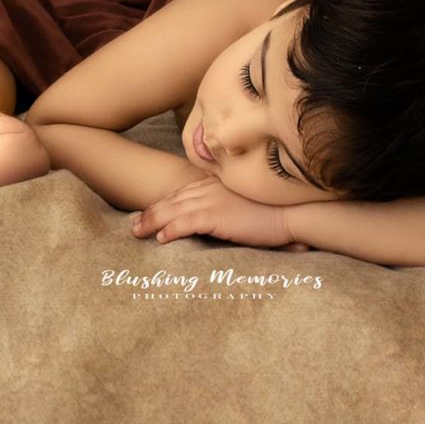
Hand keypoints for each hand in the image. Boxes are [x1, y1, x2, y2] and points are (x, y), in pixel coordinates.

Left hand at [131, 175, 309, 250]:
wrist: (289, 212)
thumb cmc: (271, 210)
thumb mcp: (243, 203)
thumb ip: (227, 206)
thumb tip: (218, 219)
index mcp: (215, 184)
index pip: (182, 193)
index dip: (163, 204)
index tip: (149, 213)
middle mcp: (209, 188)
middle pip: (172, 200)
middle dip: (151, 212)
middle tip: (134, 225)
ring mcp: (212, 200)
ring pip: (172, 210)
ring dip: (152, 222)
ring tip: (138, 233)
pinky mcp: (216, 215)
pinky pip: (185, 223)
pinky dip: (170, 230)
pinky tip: (161, 239)